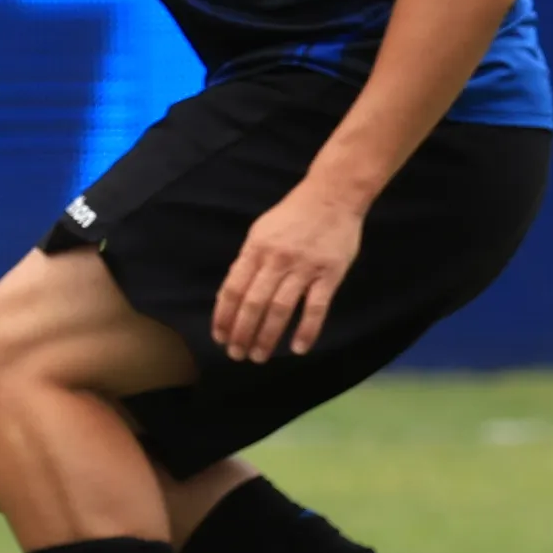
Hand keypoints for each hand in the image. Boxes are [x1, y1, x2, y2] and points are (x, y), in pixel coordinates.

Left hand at [211, 182, 365, 362]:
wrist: (332, 196)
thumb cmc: (293, 215)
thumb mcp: (261, 231)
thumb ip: (248, 260)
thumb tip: (232, 292)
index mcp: (256, 249)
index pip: (233, 289)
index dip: (224, 317)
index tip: (220, 338)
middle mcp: (276, 260)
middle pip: (253, 303)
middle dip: (242, 333)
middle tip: (237, 355)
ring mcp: (304, 268)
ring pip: (280, 309)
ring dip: (267, 337)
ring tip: (259, 356)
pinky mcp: (329, 274)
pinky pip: (316, 308)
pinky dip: (307, 330)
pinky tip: (298, 348)